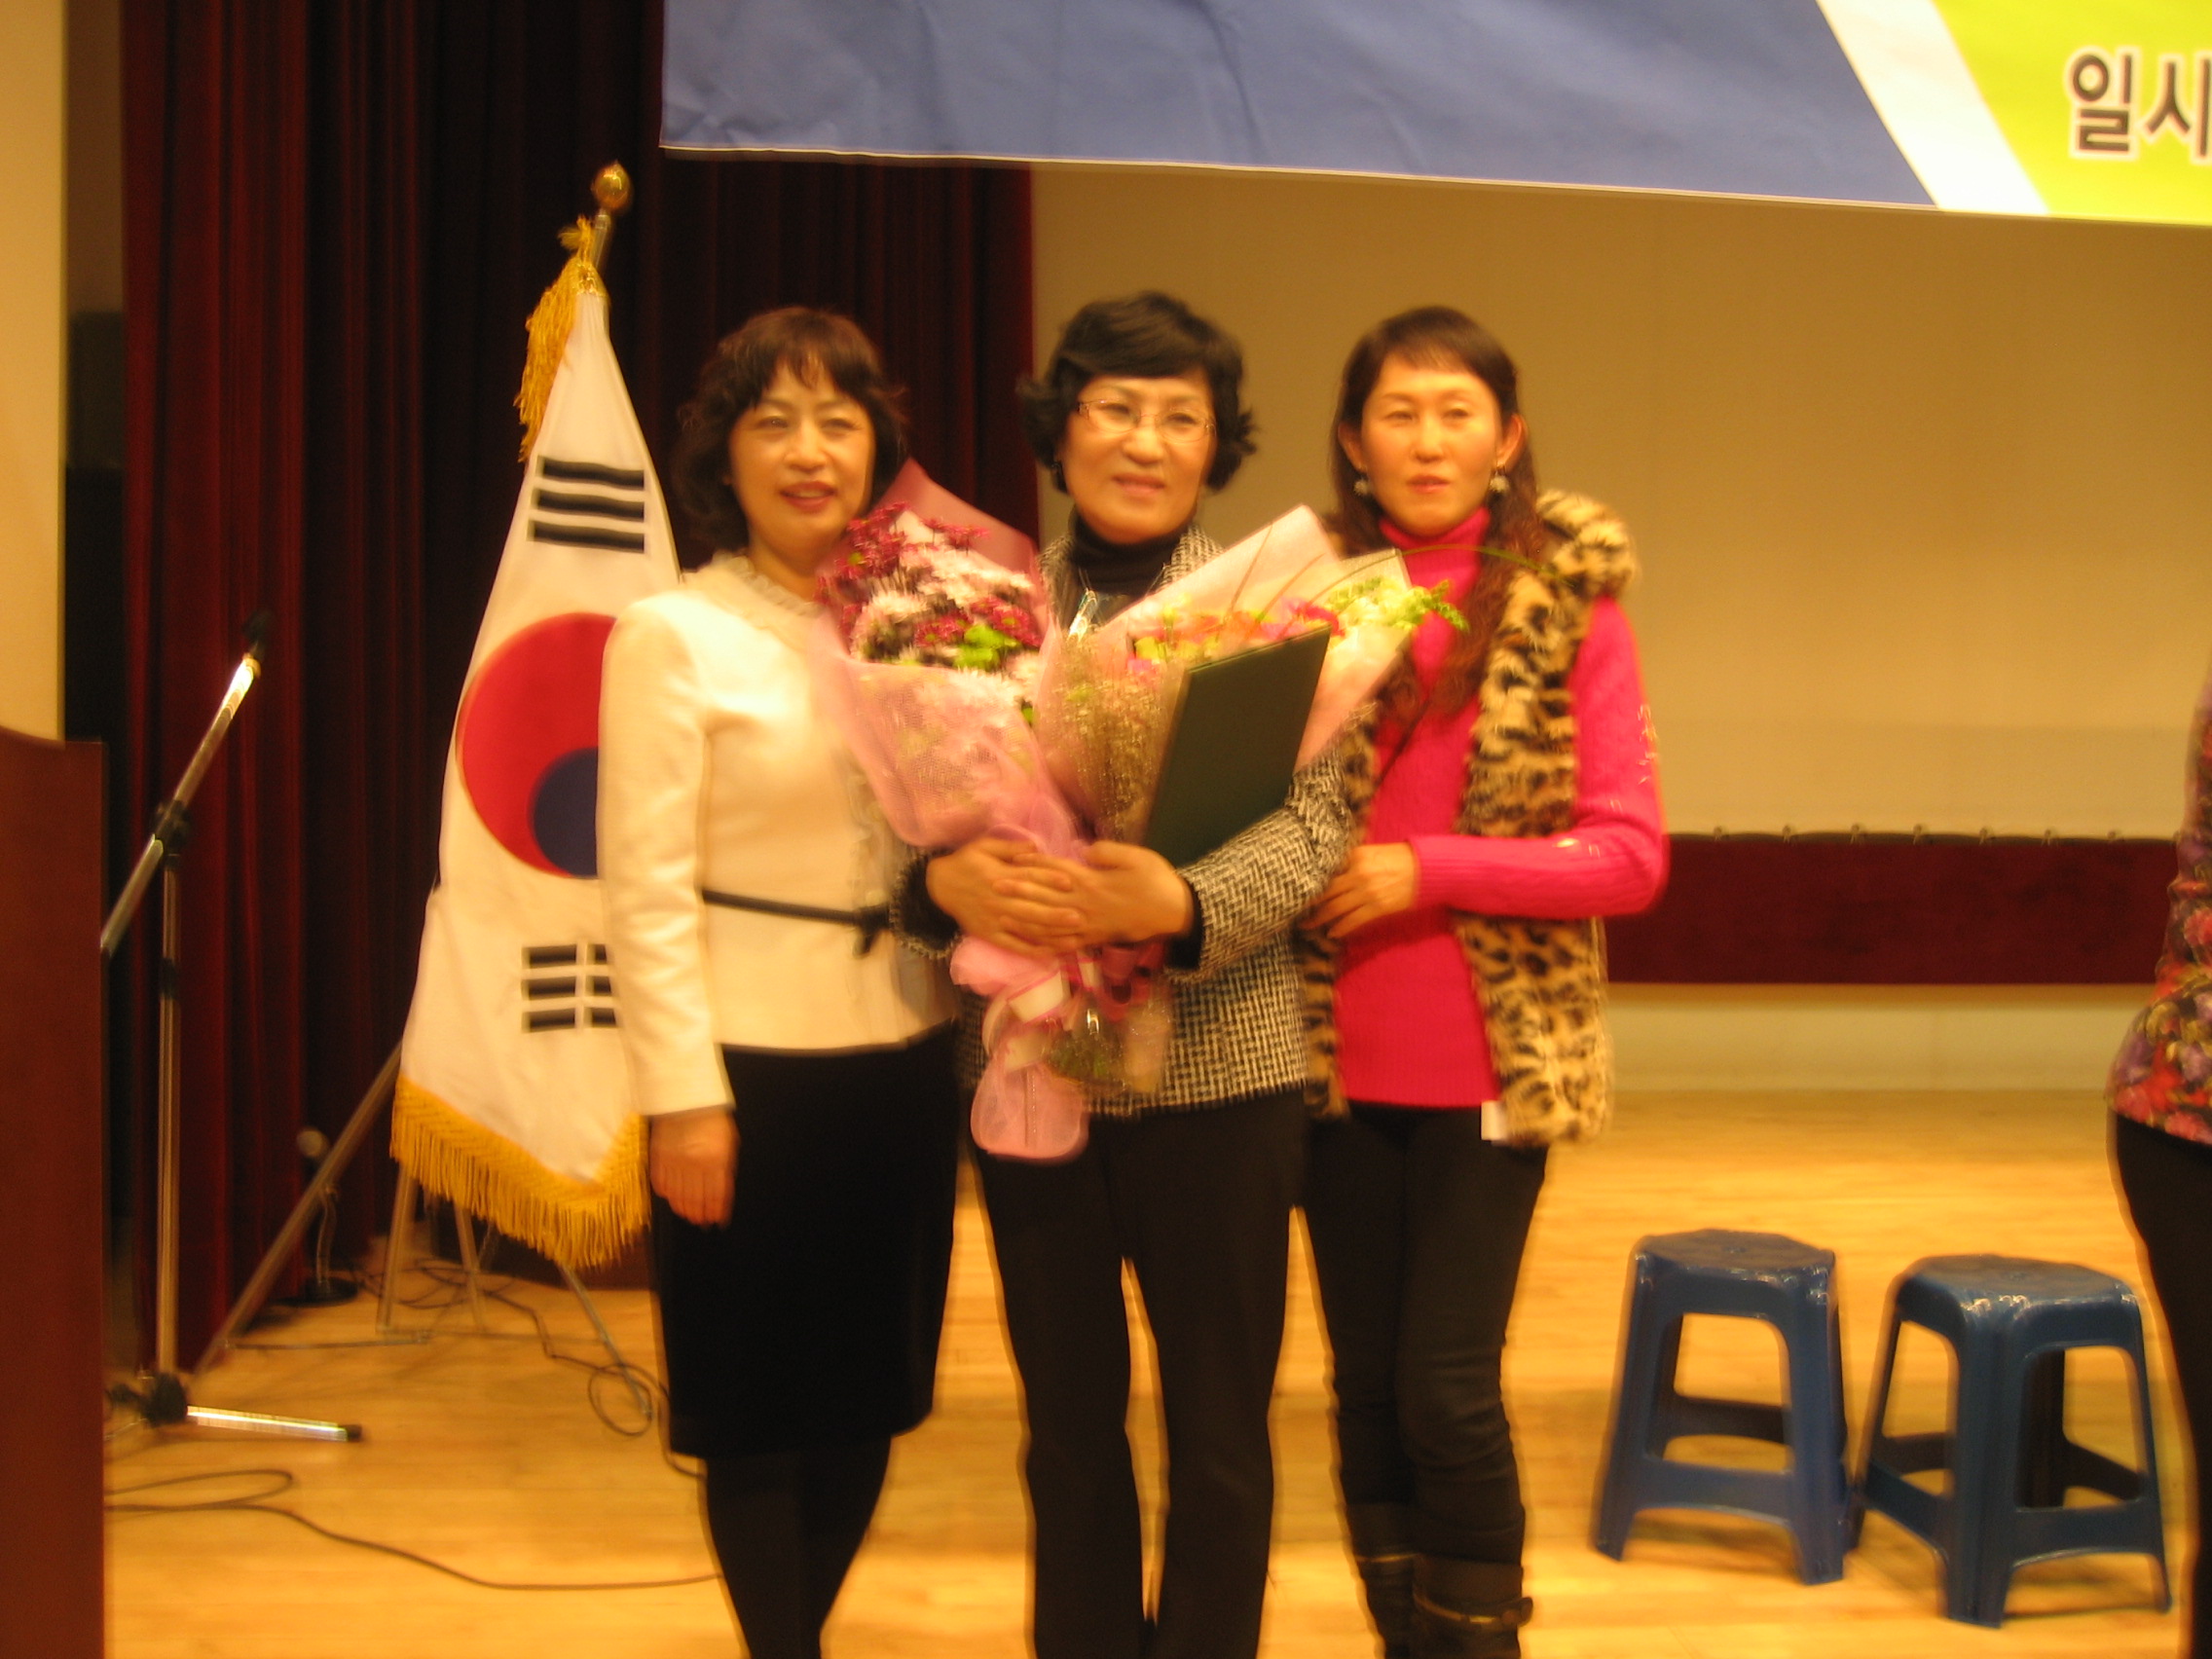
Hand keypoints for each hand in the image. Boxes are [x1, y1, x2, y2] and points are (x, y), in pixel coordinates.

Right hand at [649, 1108, 736, 1225]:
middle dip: (699, 1212)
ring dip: (683, 1207)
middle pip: (696, 1197)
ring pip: (678, 1194)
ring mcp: (675, 1162)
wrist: (686, 1098)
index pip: (716, 1193)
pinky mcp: (659, 1157)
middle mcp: (694, 1164)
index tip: (716, 1220)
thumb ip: (724, 1168)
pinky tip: (671, 1198)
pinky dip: (666, 1192)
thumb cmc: (711, 1119)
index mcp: (715, 1160)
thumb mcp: (728, 1142)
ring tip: (687, 1214)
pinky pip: (661, 1182)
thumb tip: (722, 1192)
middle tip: (700, 1221)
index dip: (716, 1209)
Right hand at [927, 837, 1085, 956]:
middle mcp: (999, 900)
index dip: (1050, 879)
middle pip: (1031, 908)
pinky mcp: (990, 934)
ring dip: (1050, 935)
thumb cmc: (966, 862)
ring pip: (1026, 929)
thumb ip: (1010, 846)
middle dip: (1056, 914)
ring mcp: (995, 920)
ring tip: (1073, 940)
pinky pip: (1013, 945)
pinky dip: (1031, 951)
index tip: (1071, 882)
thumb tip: (1036, 847)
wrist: (939, 885)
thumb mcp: (984, 846)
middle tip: (1080, 917)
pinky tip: (1050, 954)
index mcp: (999, 875)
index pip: (1028, 878)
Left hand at [1015, 841, 1192, 948]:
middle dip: (1018, 892)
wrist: (1175, 912)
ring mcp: (1088, 925)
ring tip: (1001, 916)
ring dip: (1024, 921)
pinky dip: (1046, 946)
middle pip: (1045, 898)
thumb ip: (1107, 853)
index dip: (1032, 865)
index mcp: (1093, 882)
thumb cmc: (1157, 880)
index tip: (1010, 860)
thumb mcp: (1136, 857)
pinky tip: (1029, 945)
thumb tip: (1084, 851)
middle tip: (992, 886)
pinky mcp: (1095, 939)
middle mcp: (1085, 905)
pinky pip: (1065, 945)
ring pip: (1049, 925)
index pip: (1056, 871)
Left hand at [1306, 843, 1421, 939]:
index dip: (1310, 882)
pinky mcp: (1377, 907)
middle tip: (1293, 911)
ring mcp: (1367, 892)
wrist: (1426, 868)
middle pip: (1325, 891)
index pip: (1325, 871)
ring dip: (1319, 919)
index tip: (1297, 889)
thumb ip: (1351, 860)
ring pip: (1335, 908)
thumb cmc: (1398, 858)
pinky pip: (1353, 921)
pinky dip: (1340, 928)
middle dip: (1308, 903)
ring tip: (1307, 926)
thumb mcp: (1371, 851)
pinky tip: (1332, 934)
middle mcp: (1357, 874)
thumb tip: (1331, 872)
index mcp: (1354, 857)